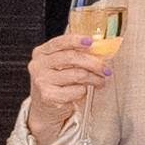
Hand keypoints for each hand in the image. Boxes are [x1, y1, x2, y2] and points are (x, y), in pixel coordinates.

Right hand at [22, 30, 113, 144]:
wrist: (46, 104)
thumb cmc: (59, 80)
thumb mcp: (63, 64)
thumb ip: (77, 54)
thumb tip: (101, 47)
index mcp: (42, 52)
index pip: (59, 42)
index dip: (76, 40)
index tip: (91, 41)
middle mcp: (38, 65)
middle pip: (72, 57)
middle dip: (95, 63)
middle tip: (106, 69)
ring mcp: (42, 80)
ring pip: (78, 74)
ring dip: (95, 79)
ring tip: (100, 81)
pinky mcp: (48, 96)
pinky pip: (76, 90)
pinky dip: (84, 91)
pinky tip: (82, 91)